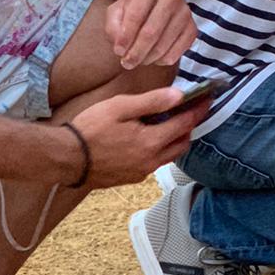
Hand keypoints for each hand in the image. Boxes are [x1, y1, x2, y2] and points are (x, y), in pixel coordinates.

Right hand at [70, 86, 209, 188]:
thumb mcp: (120, 107)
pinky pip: (154, 163)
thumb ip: (152, 102)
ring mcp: (140, 172)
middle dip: (190, 126)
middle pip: (182, 143)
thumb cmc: (90, 129)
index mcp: (151, 142)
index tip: (208, 99)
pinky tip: (148, 138)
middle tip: (191, 111)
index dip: (198, 110)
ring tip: (170, 122)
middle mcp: (151, 161)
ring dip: (175, 139)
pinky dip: (159, 149)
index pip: (185, 125)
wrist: (66, 159)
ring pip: (169, 155)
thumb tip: (179, 96)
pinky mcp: (130, 178)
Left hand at [105, 0, 196, 69]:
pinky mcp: (193, 29)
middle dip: (136, 53)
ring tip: (137, 60)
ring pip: (163, 46)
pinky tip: (153, 57)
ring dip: (147, 59)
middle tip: (126, 63)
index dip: (125, 37)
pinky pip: (176, 53)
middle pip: (151, 33)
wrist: (156, 6)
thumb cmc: (133, 10)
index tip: (117, 51)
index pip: (135, 16)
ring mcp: (185, 12)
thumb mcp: (116, 12)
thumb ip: (113, 27)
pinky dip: (161, 61)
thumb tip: (121, 48)